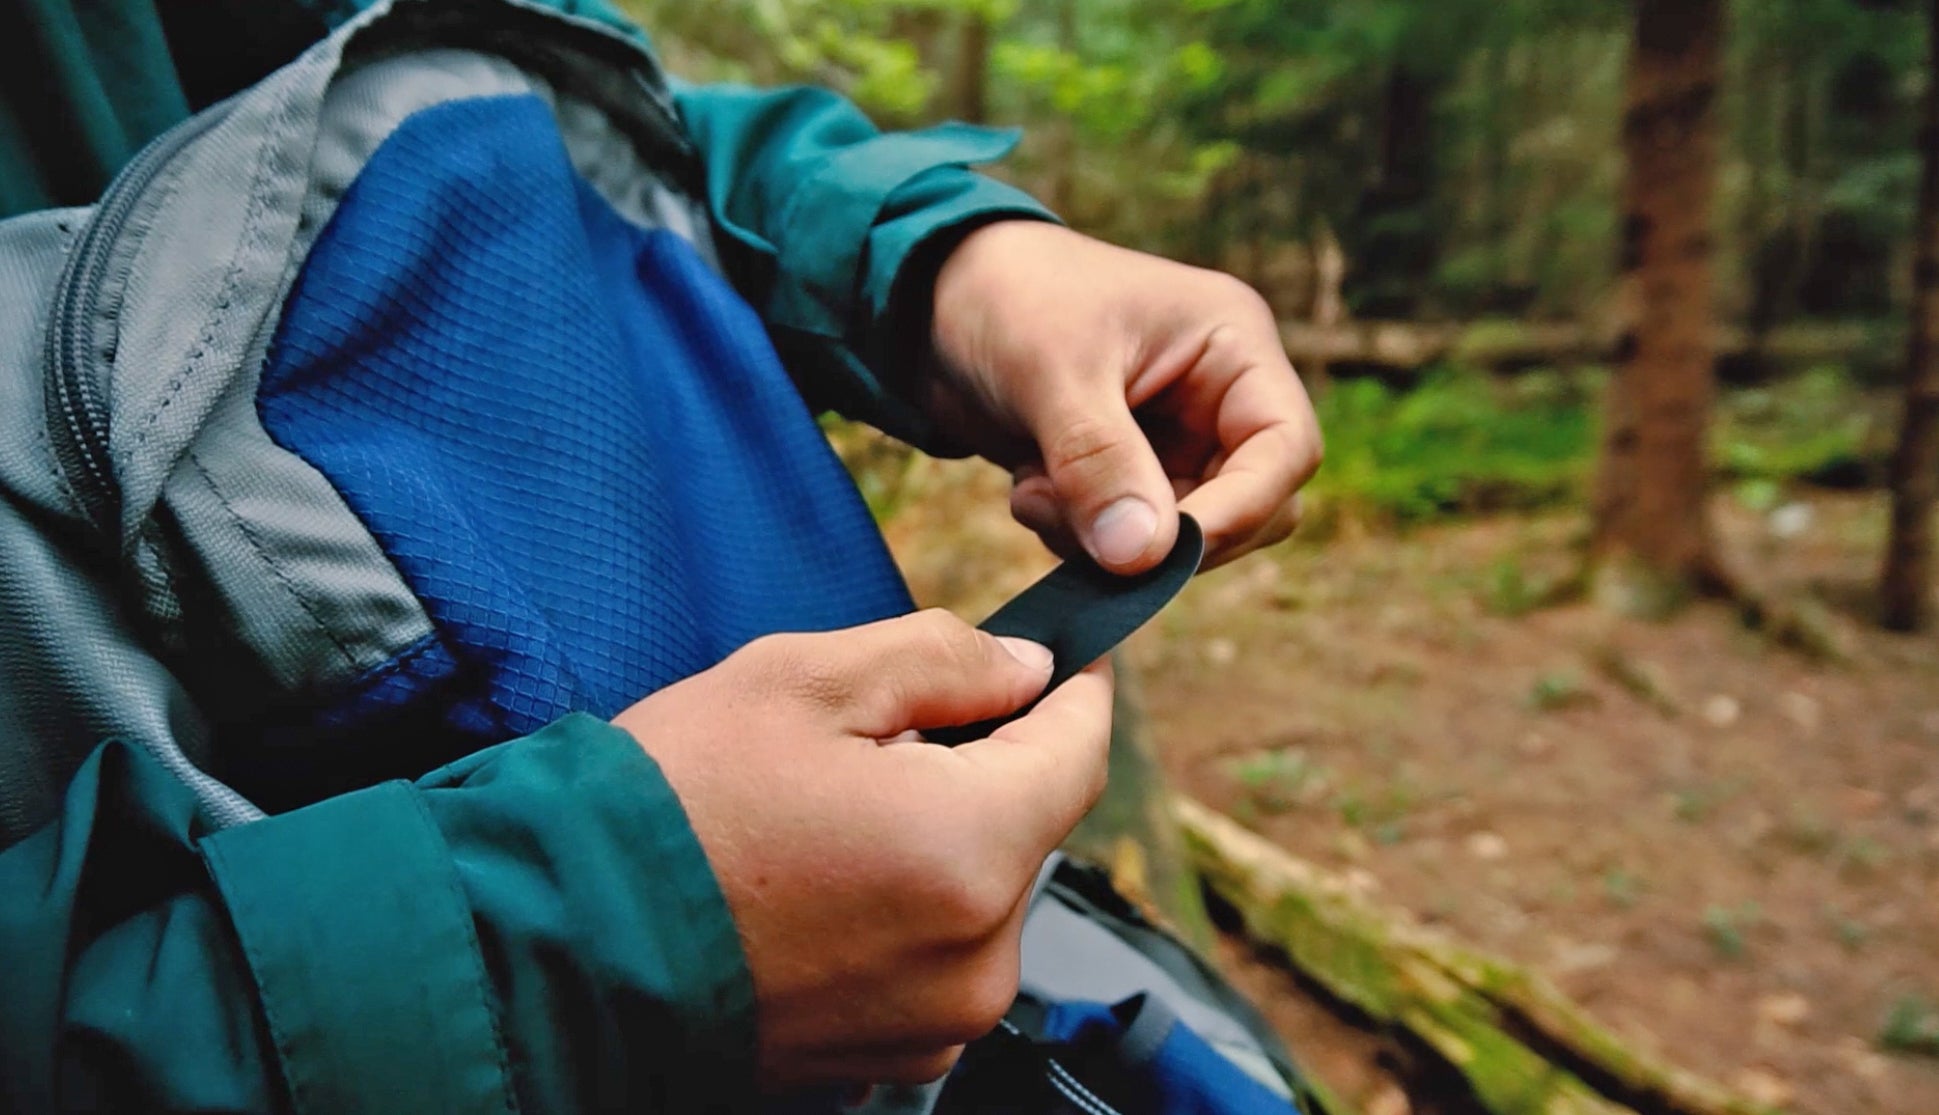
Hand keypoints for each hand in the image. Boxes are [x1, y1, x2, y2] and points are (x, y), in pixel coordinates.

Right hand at [611, 610, 1111, 1088]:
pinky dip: (896, 912)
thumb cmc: (666, 807)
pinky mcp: (886, 1057)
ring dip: (933, 842)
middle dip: (973, 769)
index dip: (1076, 694)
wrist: (556, 941)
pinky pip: (930, 959)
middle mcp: (975, 956)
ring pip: (977, 894)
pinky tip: (811, 885)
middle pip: (1023, 827)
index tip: (1068, 660)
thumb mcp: (804, 681)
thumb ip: (942, 660)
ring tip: (818, 820)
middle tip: (872, 738)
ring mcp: (933, 1020)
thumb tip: (1026, 671)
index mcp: (969, 850)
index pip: (1079, 755)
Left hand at [924, 221, 1321, 573]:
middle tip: (1076, 521)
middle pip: (1247, 507)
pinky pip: (1129, 539)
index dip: (1240, 510)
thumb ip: (1100, 462)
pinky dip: (1079, 537)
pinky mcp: (1125, 474)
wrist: (930, 300)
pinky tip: (1027, 491)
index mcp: (1232, 344)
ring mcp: (1174, 440)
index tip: (1163, 552)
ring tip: (1034, 492)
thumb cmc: (1006, 298)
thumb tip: (1145, 557)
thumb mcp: (1053, 372)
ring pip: (1180, 536)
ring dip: (1107, 542)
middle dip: (1162, 535)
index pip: (1285, 447)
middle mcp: (1217, 396)